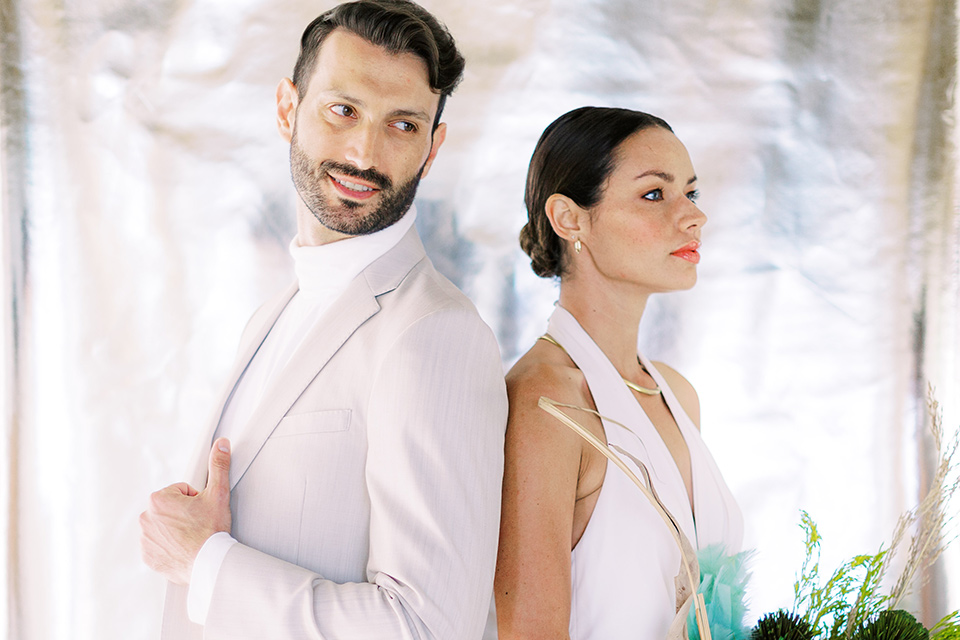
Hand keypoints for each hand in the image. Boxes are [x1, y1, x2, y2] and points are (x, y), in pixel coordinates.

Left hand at [140, 437, 232, 584]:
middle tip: (199, 525)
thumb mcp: (218, 494)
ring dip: (176, 529)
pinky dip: (169, 546)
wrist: (208, 564)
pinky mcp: (147, 556)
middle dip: (183, 513)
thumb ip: (218, 465)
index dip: (195, 500)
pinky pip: (158, 545)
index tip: (201, 512)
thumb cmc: (212, 530)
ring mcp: (145, 538)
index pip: (180, 492)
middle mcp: (146, 517)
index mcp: (159, 499)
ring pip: (164, 526)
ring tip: (192, 538)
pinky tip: (184, 549)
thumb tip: (221, 444)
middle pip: (170, 508)